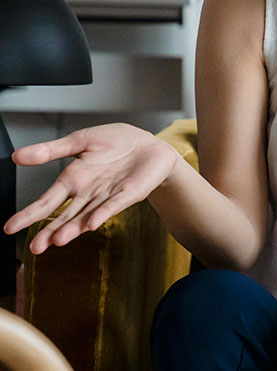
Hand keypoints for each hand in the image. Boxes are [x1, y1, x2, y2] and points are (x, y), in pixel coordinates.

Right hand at [4, 123, 180, 253]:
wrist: (150, 144)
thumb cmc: (116, 143)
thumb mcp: (80, 141)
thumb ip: (50, 150)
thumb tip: (16, 156)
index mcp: (73, 180)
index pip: (47, 201)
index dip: (29, 214)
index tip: (9, 228)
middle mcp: (88, 193)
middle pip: (65, 216)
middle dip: (50, 231)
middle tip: (35, 248)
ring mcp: (108, 195)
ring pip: (87, 216)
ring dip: (73, 228)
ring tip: (57, 240)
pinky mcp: (129, 193)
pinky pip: (114, 205)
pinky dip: (103, 213)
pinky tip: (91, 223)